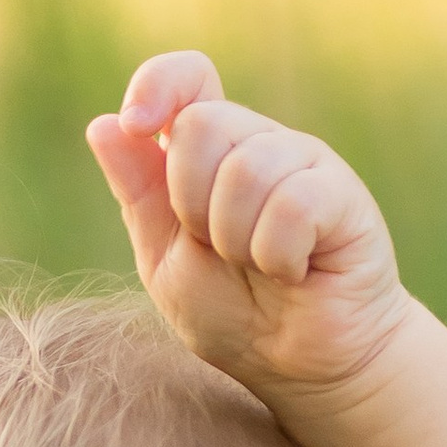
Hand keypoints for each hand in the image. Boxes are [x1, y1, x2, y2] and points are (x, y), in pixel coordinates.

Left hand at [88, 51, 408, 412]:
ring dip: (236, 240)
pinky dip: (278, 254)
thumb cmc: (236, 317)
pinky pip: (292, 202)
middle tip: (220, 251)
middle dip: (192, 204)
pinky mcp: (343, 195)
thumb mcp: (166, 259)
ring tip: (259, 268)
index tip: (137, 126)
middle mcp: (259, 144)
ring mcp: (304, 163)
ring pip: (246, 168)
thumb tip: (103, 125)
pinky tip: (295, 272)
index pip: (188, 77)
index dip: (157, 85)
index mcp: (213, 153)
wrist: (300, 369)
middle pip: (203, 125)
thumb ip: (138, 195)